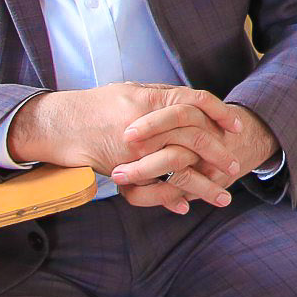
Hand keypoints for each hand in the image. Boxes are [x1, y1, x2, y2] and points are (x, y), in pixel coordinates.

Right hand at [5, 84, 252, 211]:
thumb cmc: (98, 105)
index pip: (198, 102)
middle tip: (234, 167)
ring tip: (222, 198)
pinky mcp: (125, 168)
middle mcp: (149, 122)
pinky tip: (184, 206)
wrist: (61, 123)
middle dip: (219, 154)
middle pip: (197, 137)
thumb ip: (162, 97)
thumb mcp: (133, 91)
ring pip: (180, 167)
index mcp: (153, 97)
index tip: (236, 128)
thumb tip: (192, 105)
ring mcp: (138, 147)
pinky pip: (153, 187)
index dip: (221, 113)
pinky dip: (169, 198)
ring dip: (203, 185)